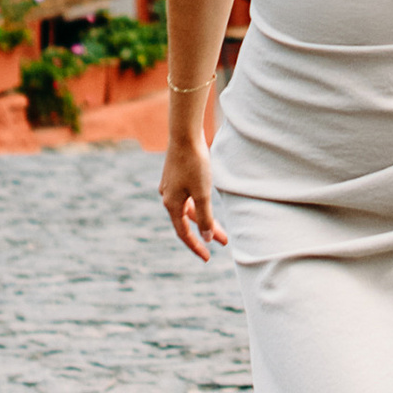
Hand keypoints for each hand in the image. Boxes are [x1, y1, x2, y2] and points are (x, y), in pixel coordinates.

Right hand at [162, 127, 222, 263]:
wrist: (184, 134)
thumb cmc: (194, 164)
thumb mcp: (202, 193)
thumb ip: (204, 217)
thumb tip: (205, 238)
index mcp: (172, 204)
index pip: (184, 233)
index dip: (196, 246)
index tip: (207, 258)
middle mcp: (168, 197)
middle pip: (188, 222)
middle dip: (206, 232)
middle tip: (223, 243)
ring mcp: (171, 187)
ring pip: (190, 209)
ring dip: (205, 219)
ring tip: (221, 229)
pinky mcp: (176, 176)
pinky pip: (188, 198)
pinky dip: (199, 206)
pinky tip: (208, 204)